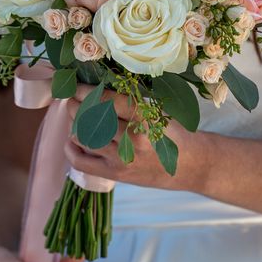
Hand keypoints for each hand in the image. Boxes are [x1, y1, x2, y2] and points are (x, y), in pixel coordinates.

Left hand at [64, 87, 204, 190]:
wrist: (190, 166)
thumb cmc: (173, 134)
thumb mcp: (157, 112)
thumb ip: (130, 104)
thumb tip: (95, 89)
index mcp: (145, 118)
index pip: (107, 101)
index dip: (86, 91)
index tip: (75, 86)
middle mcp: (133, 140)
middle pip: (91, 119)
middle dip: (75, 107)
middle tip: (71, 100)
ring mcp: (123, 159)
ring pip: (84, 138)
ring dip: (74, 125)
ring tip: (75, 117)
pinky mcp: (116, 175)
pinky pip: (82, 163)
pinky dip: (71, 150)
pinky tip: (72, 140)